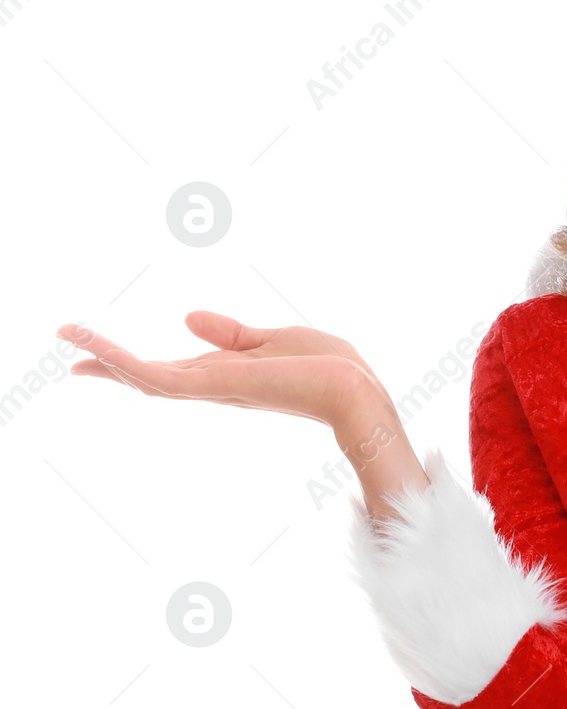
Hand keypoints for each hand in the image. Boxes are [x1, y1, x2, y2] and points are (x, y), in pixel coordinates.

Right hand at [55, 312, 388, 429]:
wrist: (354, 390)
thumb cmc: (329, 369)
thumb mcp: (273, 339)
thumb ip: (231, 334)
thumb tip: (187, 318)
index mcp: (229, 374)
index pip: (175, 370)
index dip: (140, 362)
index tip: (105, 355)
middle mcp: (215, 386)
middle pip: (152, 378)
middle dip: (112, 366)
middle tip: (71, 359)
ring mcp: (213, 388)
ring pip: (146, 376)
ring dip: (106, 357)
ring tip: (69, 336)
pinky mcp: (214, 386)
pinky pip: (159, 376)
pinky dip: (126, 362)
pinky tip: (98, 351)